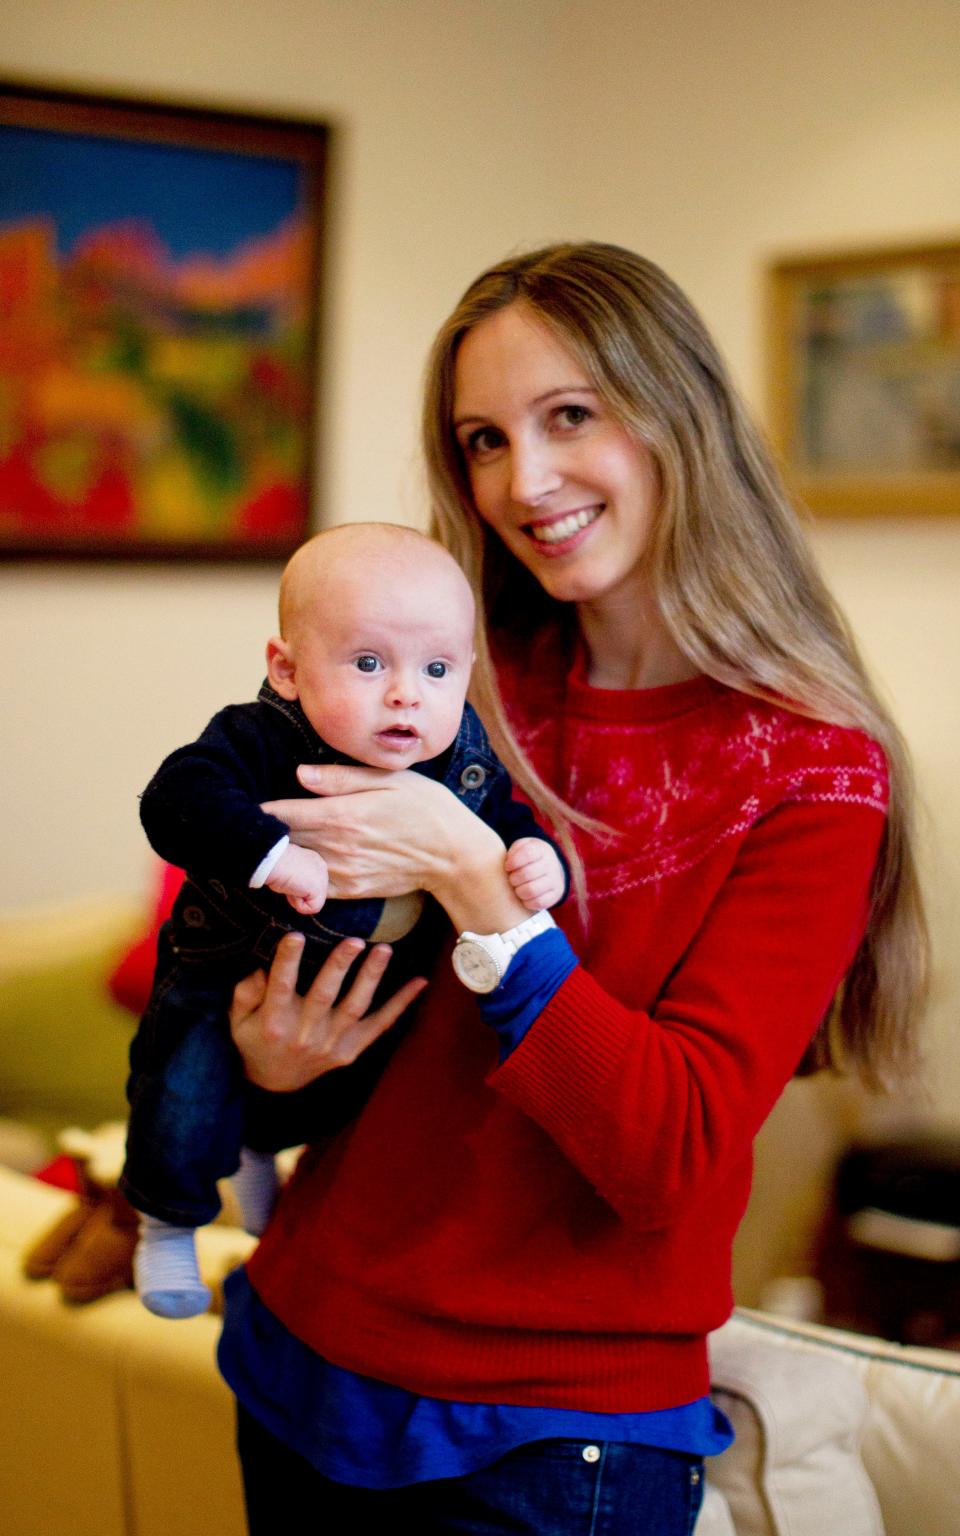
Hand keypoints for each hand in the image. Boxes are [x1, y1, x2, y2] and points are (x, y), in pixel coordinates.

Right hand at [229, 932, 426, 1091]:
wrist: (275, 1086)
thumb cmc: (256, 1040)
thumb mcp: (238, 1020)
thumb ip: (246, 992)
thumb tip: (262, 967)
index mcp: (275, 1022)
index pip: (281, 986)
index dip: (287, 961)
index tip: (295, 935)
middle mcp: (305, 1034)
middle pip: (324, 996)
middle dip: (339, 967)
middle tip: (353, 940)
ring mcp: (331, 1044)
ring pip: (355, 1008)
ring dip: (371, 978)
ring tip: (384, 950)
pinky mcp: (351, 1051)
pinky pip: (380, 1026)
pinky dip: (401, 1005)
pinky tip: (420, 983)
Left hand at [263, 764, 492, 901]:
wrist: (455, 857)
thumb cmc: (426, 809)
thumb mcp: (390, 780)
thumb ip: (341, 778)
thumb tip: (299, 774)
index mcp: (342, 815)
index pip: (281, 814)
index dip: (257, 808)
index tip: (240, 799)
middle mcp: (337, 848)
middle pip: (280, 842)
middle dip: (261, 832)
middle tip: (242, 818)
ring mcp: (342, 874)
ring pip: (292, 865)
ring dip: (278, 854)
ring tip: (267, 840)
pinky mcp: (351, 891)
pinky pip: (311, 886)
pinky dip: (298, 874)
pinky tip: (297, 860)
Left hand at [505, 837, 566, 909]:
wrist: (549, 868)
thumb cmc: (527, 858)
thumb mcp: (521, 847)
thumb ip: (514, 851)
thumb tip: (509, 864)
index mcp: (541, 849)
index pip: (528, 853)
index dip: (513, 861)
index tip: (507, 867)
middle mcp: (551, 864)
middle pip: (527, 873)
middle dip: (513, 879)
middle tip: (511, 879)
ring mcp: (555, 880)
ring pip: (531, 890)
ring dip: (519, 891)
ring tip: (517, 888)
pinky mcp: (556, 894)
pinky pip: (538, 902)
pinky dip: (527, 902)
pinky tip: (524, 896)